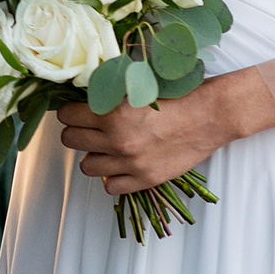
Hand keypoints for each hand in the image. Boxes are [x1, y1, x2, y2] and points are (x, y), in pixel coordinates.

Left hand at [57, 69, 274, 195]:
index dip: (69, 112)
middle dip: (76, 132)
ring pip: (86, 166)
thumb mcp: (135, 87)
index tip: (75, 112)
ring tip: (104, 147)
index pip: (66, 116)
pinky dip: (112, 176)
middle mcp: (117, 140)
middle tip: (88, 128)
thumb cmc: (175, 96)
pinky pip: (110, 186)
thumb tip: (80, 95)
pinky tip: (120, 164)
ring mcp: (131, 163)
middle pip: (70, 140)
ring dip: (92, 155)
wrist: (209, 116)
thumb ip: (107, 94)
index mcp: (112, 112)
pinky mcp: (145, 179)